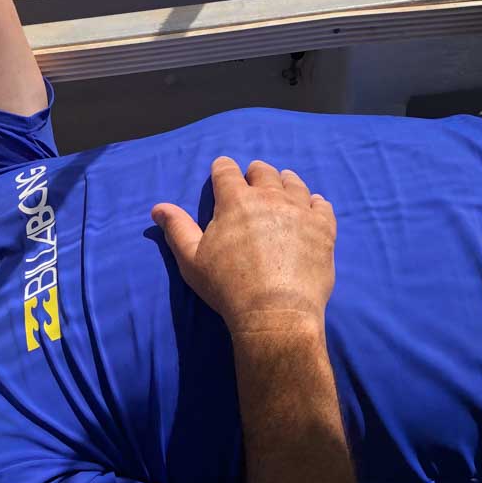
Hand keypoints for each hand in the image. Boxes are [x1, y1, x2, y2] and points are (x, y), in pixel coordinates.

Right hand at [151, 157, 336, 337]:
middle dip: (255, 174)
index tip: (222, 173)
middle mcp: (269, 197)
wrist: (275, 312)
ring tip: (282, 189)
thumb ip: (177, 228)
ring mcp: (299, 210)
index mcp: (234, 201)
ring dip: (285, 182)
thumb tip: (158, 207)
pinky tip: (312, 208)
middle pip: (263, 171)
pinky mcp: (323, 227)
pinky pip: (322, 204)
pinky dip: (315, 203)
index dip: (222, 170)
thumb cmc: (227, 287)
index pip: (226, 171)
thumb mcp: (191, 260)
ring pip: (294, 183)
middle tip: (253, 183)